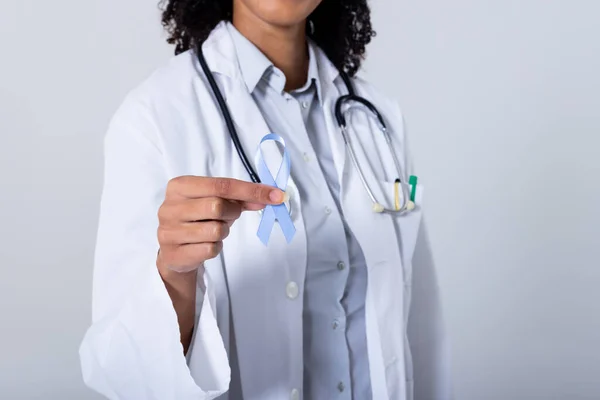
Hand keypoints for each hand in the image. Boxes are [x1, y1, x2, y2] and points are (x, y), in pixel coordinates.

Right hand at [156, 176, 283, 274]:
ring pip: (216, 230)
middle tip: (228, 216)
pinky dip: (216, 247)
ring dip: (223, 231)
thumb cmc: (199, 219)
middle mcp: (170, 207)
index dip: (251, 190)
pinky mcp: (174, 253)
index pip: (221, 185)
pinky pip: (210, 249)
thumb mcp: (217, 201)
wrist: (174, 250)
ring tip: (213, 230)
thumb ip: (241, 197)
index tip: (276, 195)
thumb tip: (271, 196)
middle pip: (217, 206)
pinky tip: (205, 244)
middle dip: (232, 212)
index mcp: (179, 186)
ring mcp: (169, 231)